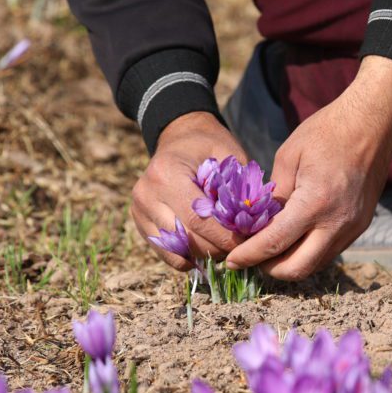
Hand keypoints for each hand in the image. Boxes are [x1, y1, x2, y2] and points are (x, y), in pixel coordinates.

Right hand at [130, 112, 248, 270]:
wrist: (179, 137)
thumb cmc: (208, 146)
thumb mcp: (228, 155)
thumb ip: (239, 187)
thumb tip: (253, 224)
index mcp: (167, 174)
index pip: (198, 219)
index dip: (224, 236)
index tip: (247, 241)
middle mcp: (147, 194)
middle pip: (186, 238)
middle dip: (217, 248)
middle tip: (241, 247)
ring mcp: (139, 210)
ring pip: (176, 250)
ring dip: (204, 254)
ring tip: (224, 245)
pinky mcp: (140, 222)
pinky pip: (166, 252)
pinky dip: (188, 255)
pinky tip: (207, 246)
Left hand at [225, 56, 391, 279]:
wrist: (372, 125)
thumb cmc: (326, 132)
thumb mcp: (287, 157)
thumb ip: (274, 196)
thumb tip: (260, 221)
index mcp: (314, 203)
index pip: (274, 243)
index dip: (249, 256)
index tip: (231, 261)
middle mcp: (337, 223)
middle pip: (298, 268)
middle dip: (270, 269)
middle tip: (252, 258)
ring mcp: (352, 228)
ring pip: (316, 264)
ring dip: (291, 262)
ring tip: (271, 249)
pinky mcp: (360, 226)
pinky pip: (330, 251)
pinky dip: (309, 252)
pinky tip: (295, 238)